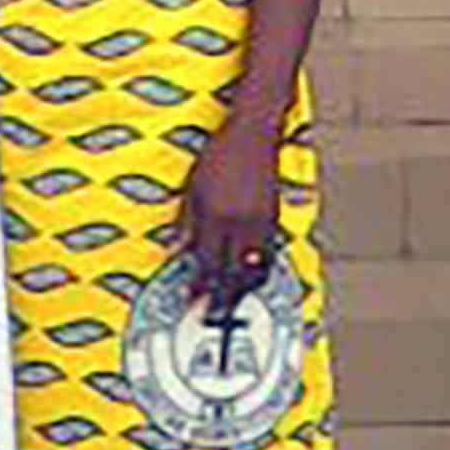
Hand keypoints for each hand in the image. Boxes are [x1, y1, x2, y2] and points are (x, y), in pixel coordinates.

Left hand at [179, 113, 279, 315]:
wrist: (254, 133)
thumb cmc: (219, 154)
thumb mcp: (193, 185)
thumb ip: (185, 221)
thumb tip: (176, 251)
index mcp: (215, 214)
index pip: (205, 260)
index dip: (198, 284)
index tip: (191, 301)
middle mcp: (239, 223)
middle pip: (230, 272)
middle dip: (221, 297)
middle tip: (212, 316)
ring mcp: (260, 223)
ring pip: (252, 269)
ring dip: (241, 291)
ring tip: (232, 305)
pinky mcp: (274, 219)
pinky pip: (266, 255)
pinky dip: (257, 272)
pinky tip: (249, 279)